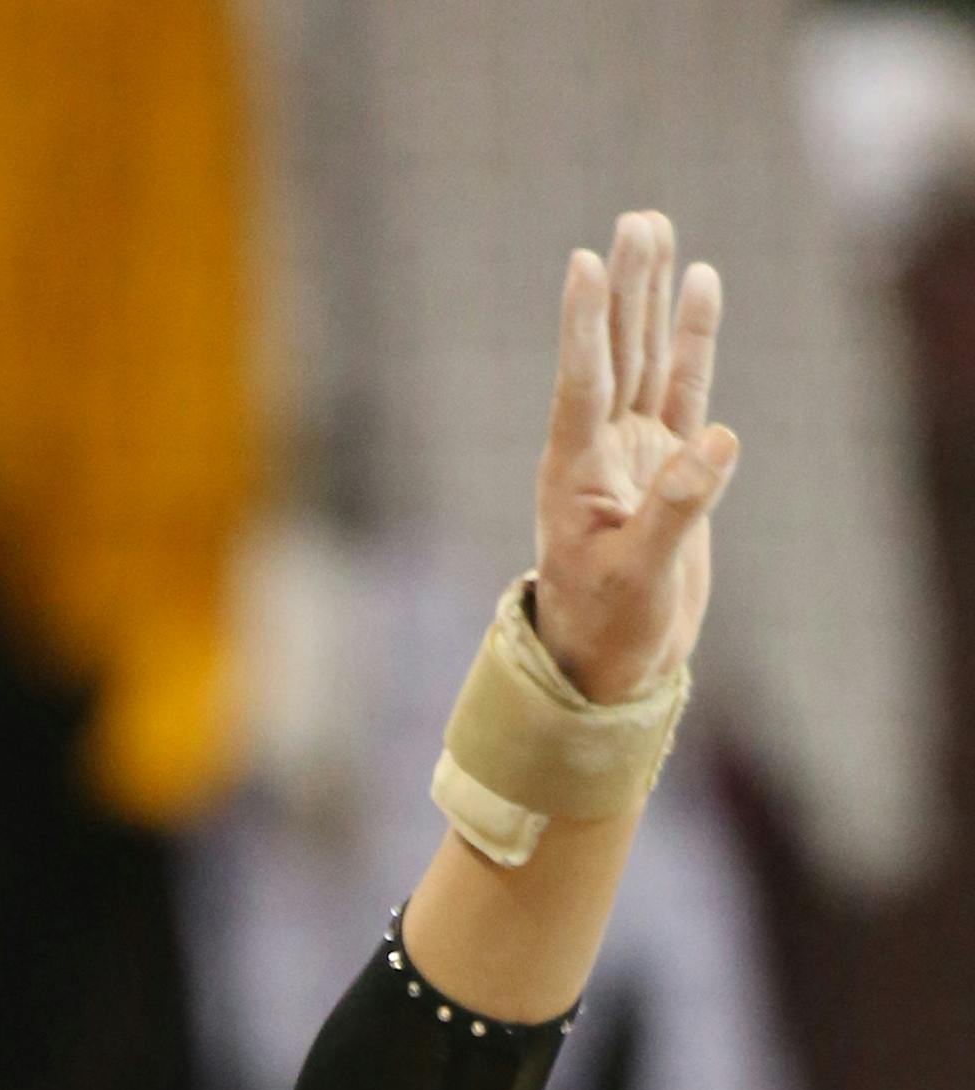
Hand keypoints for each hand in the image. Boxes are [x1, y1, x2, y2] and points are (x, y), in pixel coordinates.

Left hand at [533, 211, 738, 703]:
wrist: (613, 661)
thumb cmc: (610, 627)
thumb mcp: (640, 576)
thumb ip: (677, 509)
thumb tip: (720, 440)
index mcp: (574, 474)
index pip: (581, 385)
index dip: (583, 326)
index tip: (584, 263)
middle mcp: (599, 450)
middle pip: (614, 354)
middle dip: (624, 289)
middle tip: (636, 222)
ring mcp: (634, 450)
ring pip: (644, 358)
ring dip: (650, 298)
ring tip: (653, 230)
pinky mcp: (668, 461)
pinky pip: (682, 387)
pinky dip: (692, 339)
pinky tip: (698, 286)